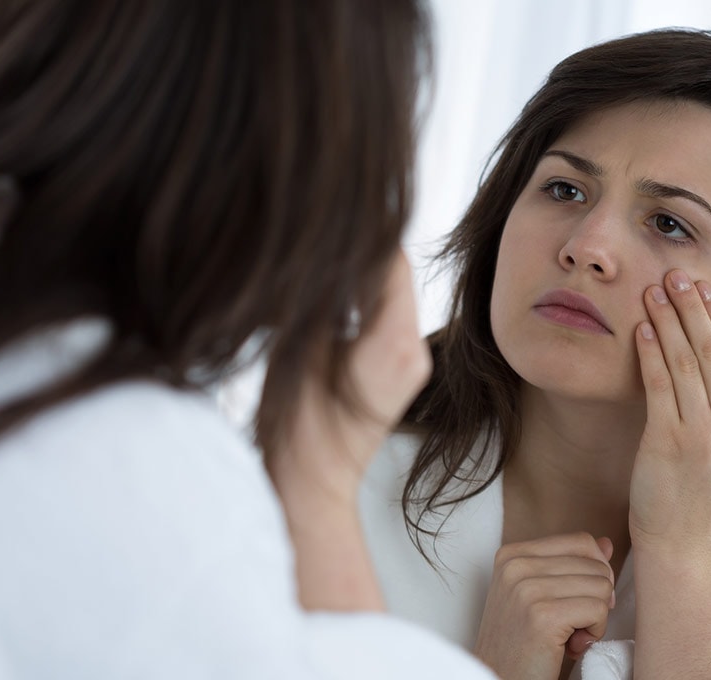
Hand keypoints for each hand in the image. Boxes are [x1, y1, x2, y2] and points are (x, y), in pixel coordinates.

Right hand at [271, 247, 431, 503]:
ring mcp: (412, 361)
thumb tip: (324, 250)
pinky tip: (330, 294)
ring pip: (391, 294)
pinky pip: (386, 317)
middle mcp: (414, 349)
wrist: (310, 489)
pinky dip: (362, 300)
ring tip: (320, 256)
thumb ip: (320, 300)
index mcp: (394, 343)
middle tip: (320, 226)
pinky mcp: (401, 370)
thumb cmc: (296, 431)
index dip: (362, 231)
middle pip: (395, 274)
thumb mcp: (298, 353)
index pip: (391, 261)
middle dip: (360, 249)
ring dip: (359, 274)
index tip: (327, 210)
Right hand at [473, 533, 614, 679]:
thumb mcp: (541, 595)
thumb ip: (572, 565)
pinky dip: (595, 632)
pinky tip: (572, 645)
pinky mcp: (543, 615)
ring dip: (595, 617)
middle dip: (595, 597)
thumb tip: (607, 543)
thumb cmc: (521, 643)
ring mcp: (527, 589)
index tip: (579, 600)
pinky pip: (598, 609)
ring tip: (568, 635)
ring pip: (602, 586)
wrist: (499, 679)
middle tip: (571, 624)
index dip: (595, 572)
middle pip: (595, 564)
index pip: (581, 541)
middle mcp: (516, 565)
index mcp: (512, 554)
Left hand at [629, 269, 710, 562]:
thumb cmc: (701, 497)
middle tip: (675, 275)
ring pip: (687, 361)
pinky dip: (651, 352)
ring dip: (668, 320)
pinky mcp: (669, 443)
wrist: (683, 547)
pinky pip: (660, 385)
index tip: (704, 289)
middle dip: (693, 307)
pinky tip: (642, 330)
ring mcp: (704, 435)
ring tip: (652, 292)